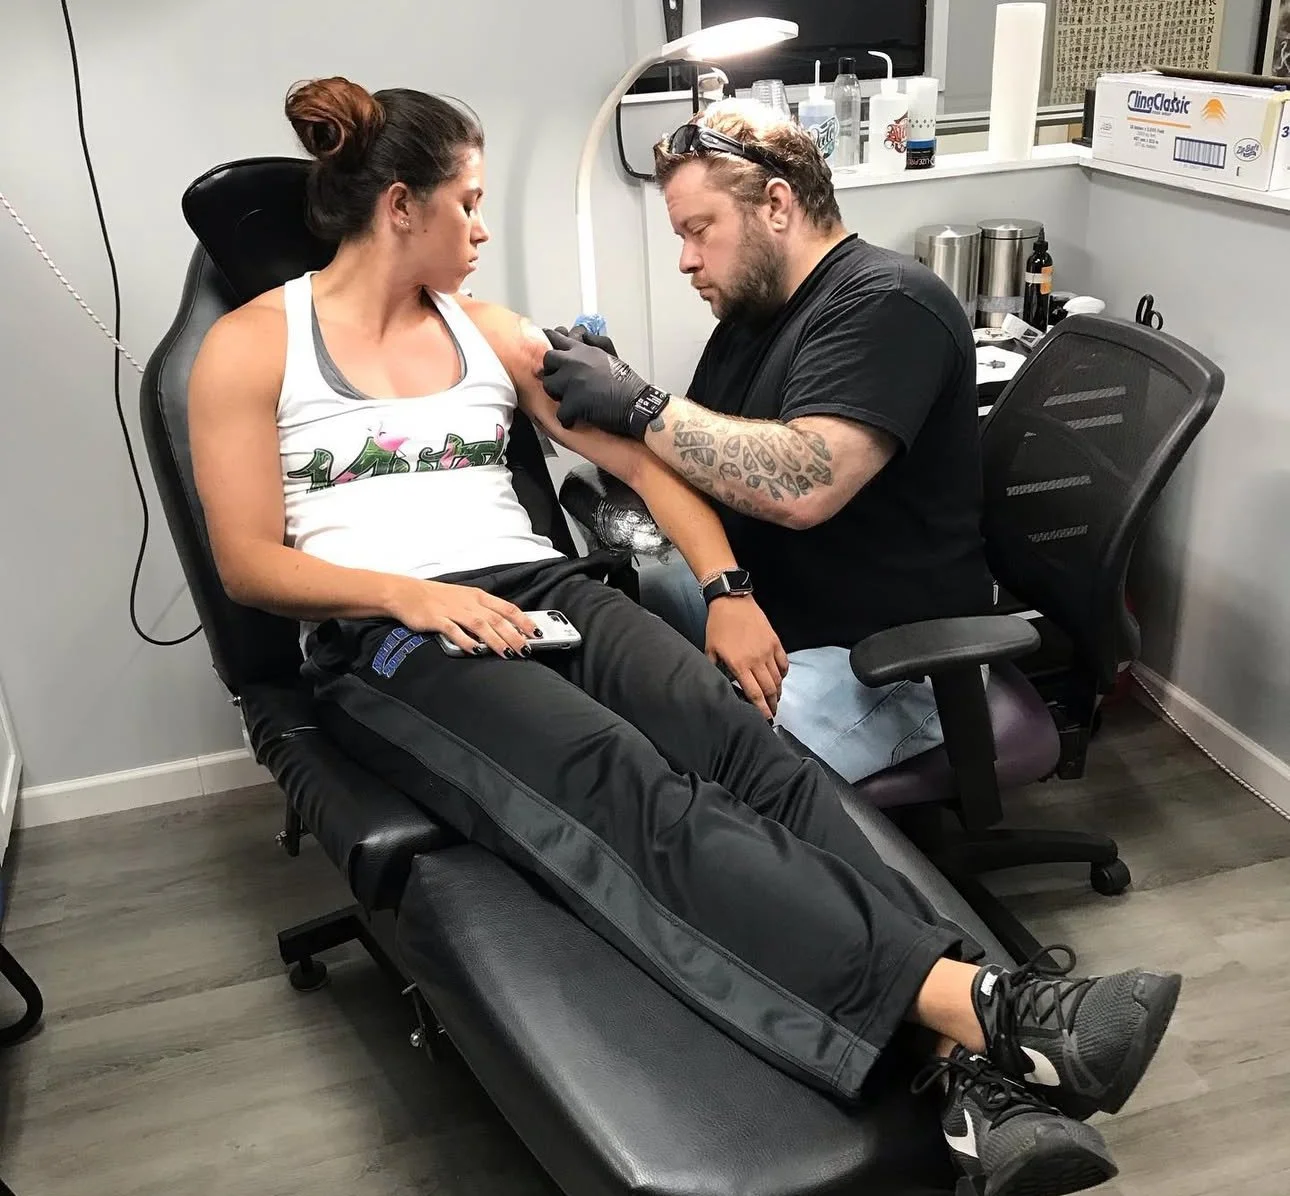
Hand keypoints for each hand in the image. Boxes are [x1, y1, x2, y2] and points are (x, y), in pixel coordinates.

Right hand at [390, 578, 537, 658]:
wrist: (405, 593)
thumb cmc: (436, 597)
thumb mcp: (464, 599)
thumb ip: (483, 611)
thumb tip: (504, 628)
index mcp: (478, 596)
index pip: (507, 608)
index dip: (523, 621)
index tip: (536, 632)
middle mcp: (469, 602)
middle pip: (497, 619)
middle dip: (514, 635)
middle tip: (526, 649)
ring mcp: (453, 610)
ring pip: (480, 625)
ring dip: (496, 640)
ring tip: (507, 653)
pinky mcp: (437, 619)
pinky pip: (454, 631)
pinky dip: (466, 641)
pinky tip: (476, 650)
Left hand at [541, 328, 651, 436]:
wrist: (637, 404)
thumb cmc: (627, 383)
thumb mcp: (611, 355)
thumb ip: (594, 342)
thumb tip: (582, 334)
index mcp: (584, 350)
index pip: (557, 338)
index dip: (550, 343)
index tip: (547, 345)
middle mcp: (575, 362)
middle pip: (547, 360)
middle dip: (552, 371)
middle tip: (561, 381)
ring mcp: (572, 382)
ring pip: (549, 386)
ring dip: (557, 394)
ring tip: (570, 400)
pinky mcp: (573, 403)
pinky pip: (560, 412)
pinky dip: (568, 418)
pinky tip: (576, 418)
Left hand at [705, 597, 789, 719]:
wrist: (732, 602)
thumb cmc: (718, 626)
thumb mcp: (710, 650)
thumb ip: (715, 669)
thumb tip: (718, 684)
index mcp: (739, 665)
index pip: (754, 694)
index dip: (761, 709)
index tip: (765, 718)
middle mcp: (756, 660)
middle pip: (769, 689)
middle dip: (772, 704)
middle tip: (772, 712)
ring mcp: (768, 650)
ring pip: (778, 678)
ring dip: (778, 691)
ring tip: (775, 699)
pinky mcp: (775, 641)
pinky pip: (783, 663)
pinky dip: (783, 674)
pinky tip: (780, 679)